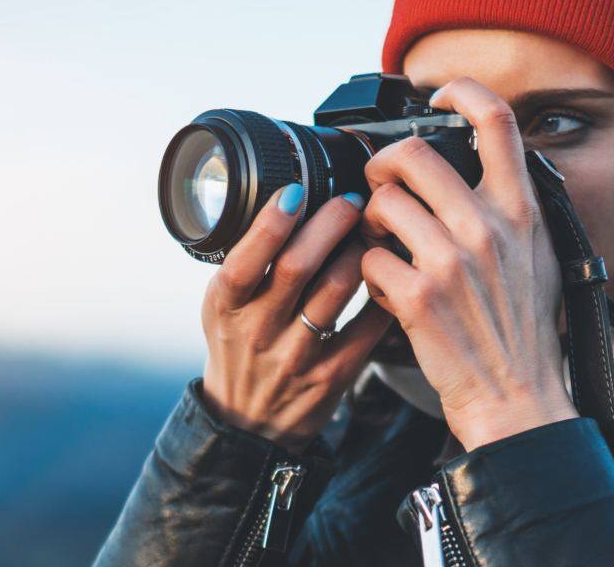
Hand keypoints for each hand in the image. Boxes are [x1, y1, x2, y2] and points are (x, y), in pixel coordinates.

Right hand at [200, 184, 391, 452]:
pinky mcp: (333, 376)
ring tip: (372, 231)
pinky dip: (383, 292)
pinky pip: (367, 325)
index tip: (296, 191)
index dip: (271, 223)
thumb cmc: (240, 346)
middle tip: (352, 200)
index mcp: (227, 305)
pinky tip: (389, 273)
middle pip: (298, 266)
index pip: (245, 260)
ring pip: (337, 290)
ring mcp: (297, 356)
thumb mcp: (224, 305)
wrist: (249, 422)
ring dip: (361, 251)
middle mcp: (259, 330)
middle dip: (331, 222)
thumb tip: (288, 197)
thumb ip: (247, 261)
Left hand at [359, 78, 577, 449]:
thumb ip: (514, 208)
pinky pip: (368, 258)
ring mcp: (450, 262)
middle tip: (382, 187)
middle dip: (383, 166)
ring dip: (371, 223)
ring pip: (379, 203)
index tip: (438, 98)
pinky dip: (369, 273)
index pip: (496, 120)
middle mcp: (487, 227)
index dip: (461, 92)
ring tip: (384, 245)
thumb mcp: (540, 255)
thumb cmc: (523, 330)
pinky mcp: (416, 298)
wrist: (515, 396)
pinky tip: (387, 288)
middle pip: (410, 153)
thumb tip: (487, 164)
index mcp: (520, 210)